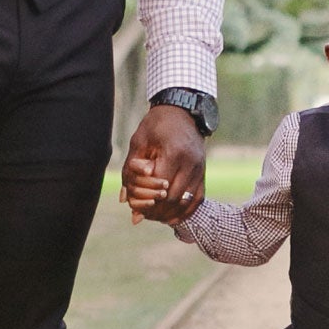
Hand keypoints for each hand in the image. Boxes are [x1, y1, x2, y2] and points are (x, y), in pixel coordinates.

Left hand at [121, 104, 206, 226]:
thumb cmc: (156, 125)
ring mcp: (200, 169)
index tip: (134, 205)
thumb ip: (131, 171)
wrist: (183, 112)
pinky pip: (197, 200)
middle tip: (142, 215)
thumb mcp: (139, 142)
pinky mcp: (203, 173)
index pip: (159, 186)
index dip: (146, 199)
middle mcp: (191, 163)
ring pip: (186, 202)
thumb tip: (125, 201)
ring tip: (154, 217)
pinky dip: (184, 211)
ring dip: (169, 213)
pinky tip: (171, 216)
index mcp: (174, 152)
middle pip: (173, 198)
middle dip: (156, 210)